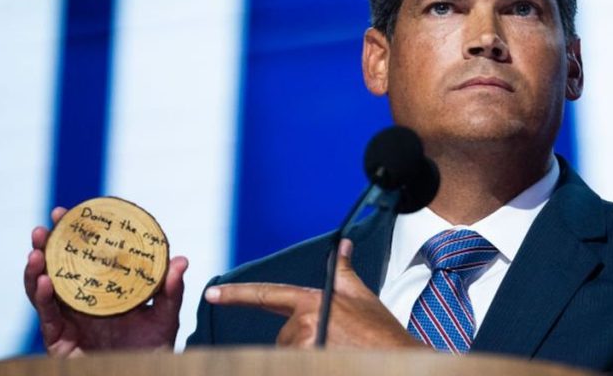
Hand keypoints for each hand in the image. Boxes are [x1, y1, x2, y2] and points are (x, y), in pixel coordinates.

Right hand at [23, 207, 188, 356]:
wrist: (142, 374)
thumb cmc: (153, 347)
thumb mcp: (165, 316)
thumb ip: (171, 291)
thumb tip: (181, 260)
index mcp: (105, 288)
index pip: (88, 256)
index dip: (79, 235)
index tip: (75, 211)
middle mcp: (83, 298)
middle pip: (60, 266)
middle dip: (49, 244)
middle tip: (47, 223)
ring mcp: (68, 317)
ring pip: (45, 288)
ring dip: (38, 267)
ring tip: (37, 250)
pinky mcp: (58, 338)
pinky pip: (48, 314)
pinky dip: (43, 296)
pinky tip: (44, 280)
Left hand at [205, 239, 423, 349]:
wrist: (400, 359)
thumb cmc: (383, 335)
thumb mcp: (364, 297)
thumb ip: (344, 273)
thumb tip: (342, 247)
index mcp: (312, 301)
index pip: (267, 295)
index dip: (237, 295)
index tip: (212, 294)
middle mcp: (305, 321)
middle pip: (284, 337)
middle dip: (302, 344)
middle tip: (333, 345)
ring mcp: (305, 345)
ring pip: (288, 355)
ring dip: (305, 357)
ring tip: (334, 353)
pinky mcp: (307, 360)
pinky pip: (293, 364)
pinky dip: (306, 363)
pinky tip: (329, 360)